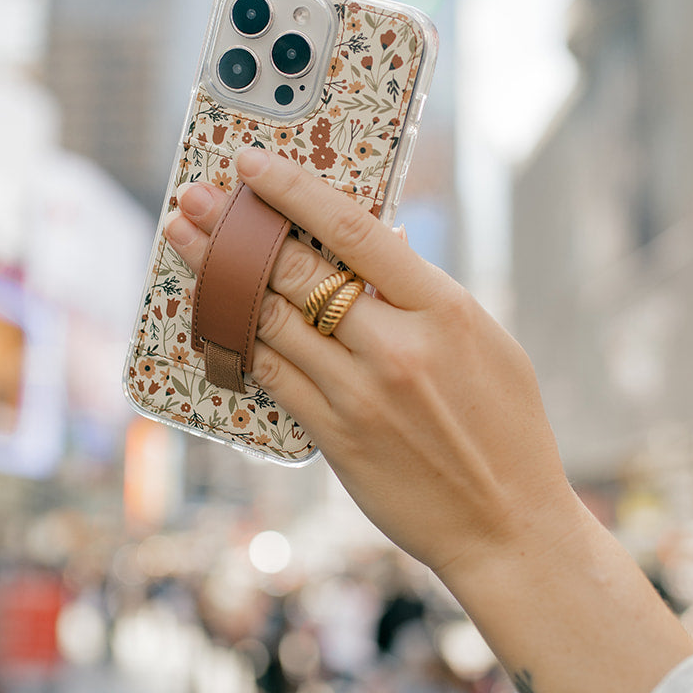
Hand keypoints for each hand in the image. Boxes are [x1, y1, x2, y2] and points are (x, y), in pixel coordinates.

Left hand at [163, 147, 582, 577]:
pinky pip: (270, 377)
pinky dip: (237, 342)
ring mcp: (361, 395)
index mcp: (445, 309)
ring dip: (217, 276)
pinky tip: (211, 317)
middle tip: (193, 198)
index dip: (293, 190)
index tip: (251, 165)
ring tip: (183, 242)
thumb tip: (379, 240)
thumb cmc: (506, 429)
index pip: (354, 230)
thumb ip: (429, 295)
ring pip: (269, 320)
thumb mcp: (487, 343)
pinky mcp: (335, 437)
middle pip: (296, 271)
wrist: (508, 527)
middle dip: (235, 228)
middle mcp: (398, 347)